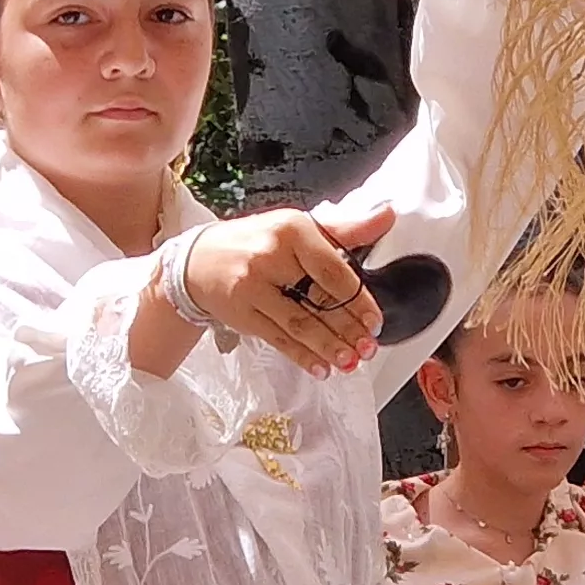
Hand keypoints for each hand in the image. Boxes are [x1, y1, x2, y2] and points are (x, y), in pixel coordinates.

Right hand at [183, 205, 394, 373]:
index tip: (374, 320)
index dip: (358, 299)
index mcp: (291, 230)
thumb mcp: (298, 227)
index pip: (332, 269)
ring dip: (328, 347)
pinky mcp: (241, 313)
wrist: (198, 260)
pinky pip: (277, 339)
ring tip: (349, 361)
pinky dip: (301, 356)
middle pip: (317, 299)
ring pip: (298, 324)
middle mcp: (270, 256)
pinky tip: (320, 367)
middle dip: (347, 329)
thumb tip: (386, 216)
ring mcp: (252, 287)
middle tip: (368, 347)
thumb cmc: (255, 242)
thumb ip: (344, 229)